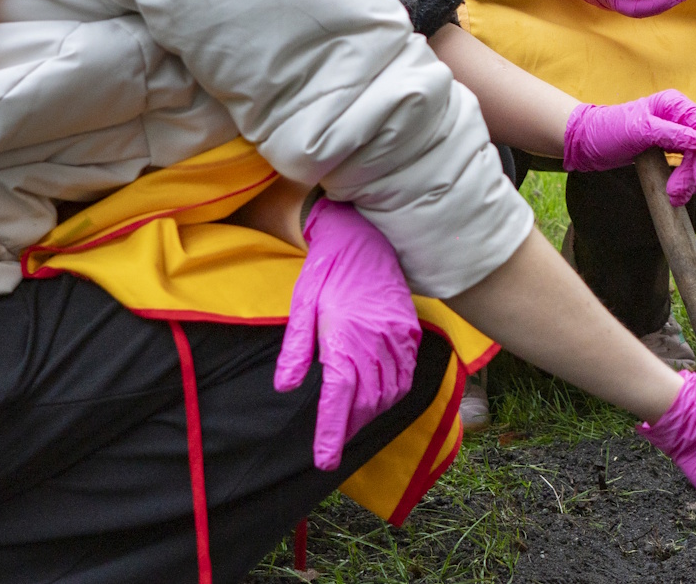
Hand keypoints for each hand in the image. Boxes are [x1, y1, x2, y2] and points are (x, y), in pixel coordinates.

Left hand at [274, 198, 420, 470]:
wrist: (364, 235)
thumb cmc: (326, 270)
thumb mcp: (301, 304)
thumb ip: (295, 348)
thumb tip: (286, 387)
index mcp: (344, 336)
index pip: (340, 397)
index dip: (333, 433)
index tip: (325, 460)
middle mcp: (375, 340)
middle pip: (367, 401)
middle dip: (351, 428)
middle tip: (335, 444)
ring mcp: (397, 335)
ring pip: (390, 391)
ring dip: (372, 414)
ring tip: (354, 424)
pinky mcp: (409, 329)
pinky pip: (406, 373)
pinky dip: (394, 393)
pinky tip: (380, 396)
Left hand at [561, 91, 695, 203]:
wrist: (586, 144)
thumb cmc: (609, 130)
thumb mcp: (640, 131)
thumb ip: (671, 133)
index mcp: (674, 104)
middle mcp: (677, 117)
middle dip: (694, 172)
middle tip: (682, 194)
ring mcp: (673, 134)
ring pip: (694, 159)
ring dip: (688, 181)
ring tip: (675, 198)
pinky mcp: (666, 150)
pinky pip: (684, 166)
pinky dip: (682, 181)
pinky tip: (675, 194)